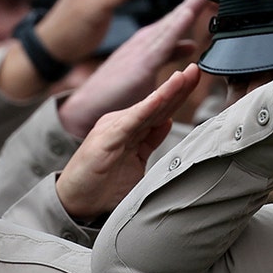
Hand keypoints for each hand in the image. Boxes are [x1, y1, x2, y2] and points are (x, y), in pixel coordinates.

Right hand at [56, 64, 200, 220]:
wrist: (75, 203)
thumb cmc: (103, 186)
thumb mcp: (135, 161)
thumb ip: (150, 141)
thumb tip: (167, 121)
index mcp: (130, 129)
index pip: (160, 109)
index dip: (179, 94)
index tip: (196, 78)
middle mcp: (122, 124)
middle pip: (156, 104)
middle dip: (178, 87)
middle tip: (196, 69)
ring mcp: (113, 130)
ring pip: (146, 108)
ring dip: (166, 92)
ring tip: (183, 77)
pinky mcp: (105, 140)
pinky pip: (130, 122)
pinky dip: (146, 109)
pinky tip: (160, 98)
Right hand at [57, 0, 210, 137]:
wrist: (88, 106)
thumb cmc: (118, 89)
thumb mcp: (149, 66)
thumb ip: (170, 53)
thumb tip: (192, 44)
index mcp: (151, 39)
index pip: (179, 18)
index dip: (197, 4)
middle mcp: (148, 38)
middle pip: (178, 15)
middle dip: (197, 0)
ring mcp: (144, 49)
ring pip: (173, 24)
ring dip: (190, 7)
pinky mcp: (142, 64)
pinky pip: (163, 43)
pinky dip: (176, 26)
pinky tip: (187, 14)